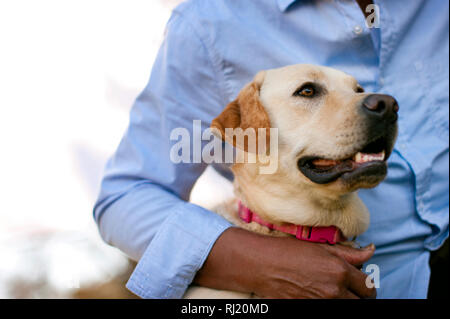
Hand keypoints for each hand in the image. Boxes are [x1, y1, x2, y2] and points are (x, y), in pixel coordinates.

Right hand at [194, 227, 375, 298]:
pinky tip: (320, 295)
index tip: (360, 283)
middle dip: (359, 296)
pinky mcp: (308, 308)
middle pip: (361, 302)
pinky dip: (329, 303)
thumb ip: (349, 252)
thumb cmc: (289, 251)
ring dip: (345, 300)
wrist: (261, 265)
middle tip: (350, 289)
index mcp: (339, 271)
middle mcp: (334, 290)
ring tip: (334, 291)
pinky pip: (328, 310)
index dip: (367, 285)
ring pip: (347, 307)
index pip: (368, 286)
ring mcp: (321, 303)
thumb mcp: (321, 247)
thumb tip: (370, 250)